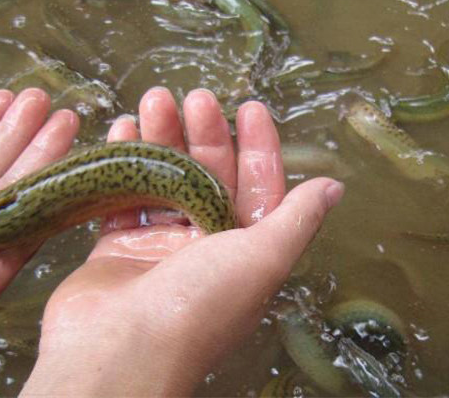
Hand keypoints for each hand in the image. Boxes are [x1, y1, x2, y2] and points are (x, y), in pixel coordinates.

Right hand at [20, 88, 344, 395]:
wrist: (117, 350)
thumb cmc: (197, 306)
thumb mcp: (261, 259)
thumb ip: (295, 220)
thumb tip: (332, 188)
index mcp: (244, 252)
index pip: (259, 188)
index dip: (259, 146)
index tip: (250, 108)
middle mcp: (203, 249)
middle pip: (206, 177)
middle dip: (203, 134)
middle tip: (193, 97)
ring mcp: (158, 248)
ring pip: (163, 180)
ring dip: (160, 140)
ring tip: (152, 101)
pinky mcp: (116, 247)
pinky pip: (123, 196)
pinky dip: (122, 164)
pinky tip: (122, 131)